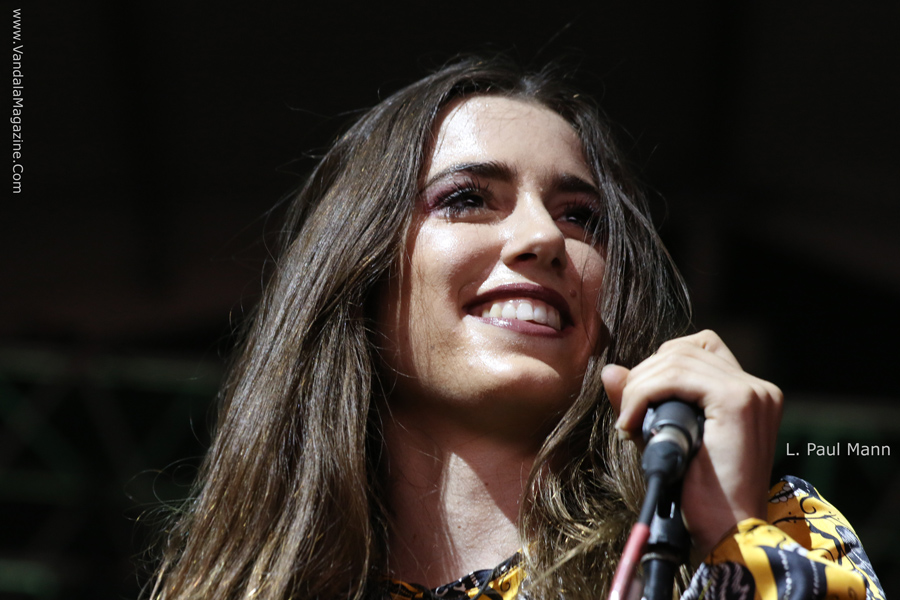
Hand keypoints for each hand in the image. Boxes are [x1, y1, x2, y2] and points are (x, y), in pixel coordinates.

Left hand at [601, 330, 782, 556]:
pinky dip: (645, 393)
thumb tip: (610, 369)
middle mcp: (757, 387)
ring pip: (675, 358)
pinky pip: (676, 376)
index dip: (659, 368)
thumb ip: (640, 400)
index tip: (639, 404)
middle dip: (643, 377)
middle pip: (682, 350)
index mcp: (749, 393)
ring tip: (629, 423)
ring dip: (639, 388)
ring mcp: (751, 391)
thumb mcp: (664, 437)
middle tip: (628, 416)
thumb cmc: (699, 494)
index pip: (696, 349)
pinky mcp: (737, 401)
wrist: (727, 533)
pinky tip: (633, 424)